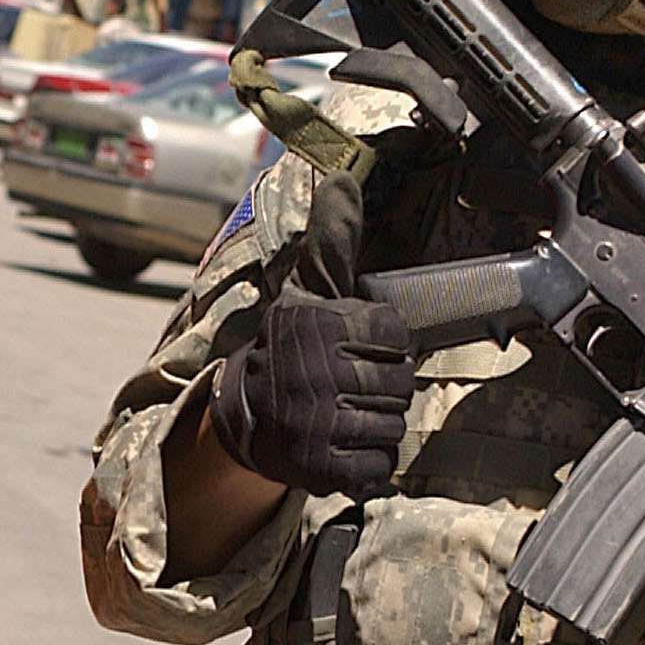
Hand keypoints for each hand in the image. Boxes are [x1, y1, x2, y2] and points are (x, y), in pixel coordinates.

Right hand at [208, 171, 413, 498]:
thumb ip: (333, 241)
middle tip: (348, 386)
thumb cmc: (292, 347)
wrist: (244, 415)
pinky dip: (368, 462)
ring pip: (393, 426)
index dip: (384, 346)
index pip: (398, 337)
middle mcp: (316, 374)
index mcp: (318, 326)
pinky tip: (342, 443)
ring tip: (344, 413)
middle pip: (401, 384)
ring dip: (376, 424)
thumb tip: (340, 176)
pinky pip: (379, 466)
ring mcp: (317, 424)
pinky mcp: (320, 469)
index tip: (354, 349)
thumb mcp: (308, 292)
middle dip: (382, 387)